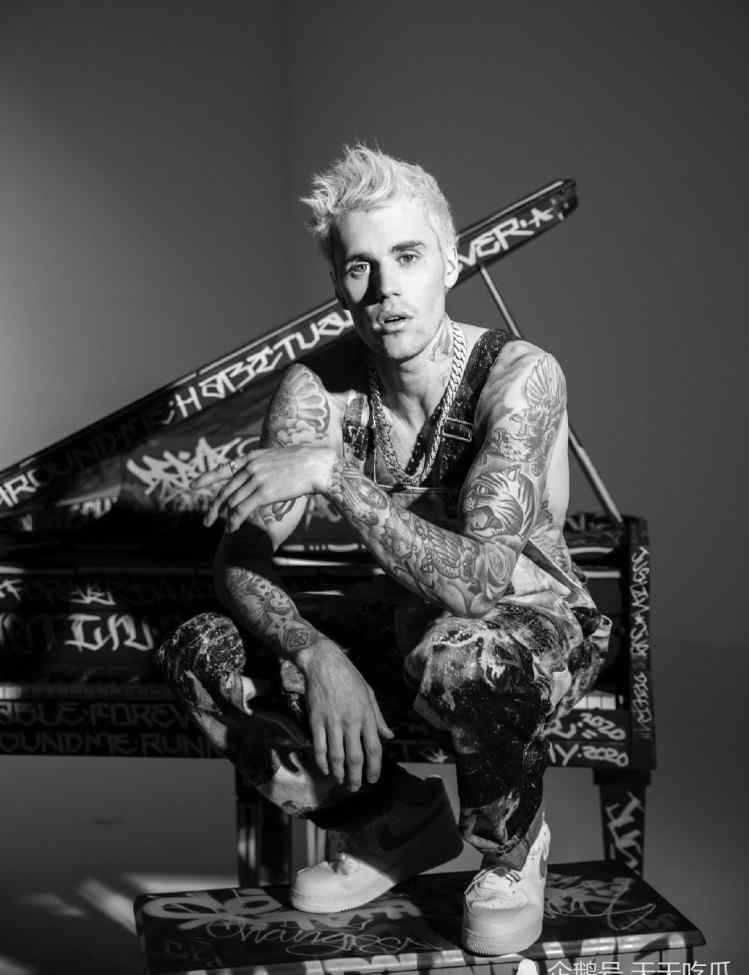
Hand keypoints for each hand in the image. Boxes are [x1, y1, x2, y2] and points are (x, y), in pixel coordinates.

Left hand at [194, 446, 335, 531]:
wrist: (316, 465)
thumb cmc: (303, 463)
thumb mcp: (277, 459)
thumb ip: (263, 467)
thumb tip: (259, 477)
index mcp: (251, 458)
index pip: (223, 469)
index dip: (207, 478)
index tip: (193, 485)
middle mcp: (250, 467)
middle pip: (225, 490)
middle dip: (214, 507)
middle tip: (206, 521)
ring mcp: (256, 479)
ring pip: (232, 502)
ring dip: (225, 518)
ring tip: (224, 529)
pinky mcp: (264, 492)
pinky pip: (242, 509)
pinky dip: (234, 521)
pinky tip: (232, 529)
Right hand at [298, 641, 393, 790]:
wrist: (324, 663)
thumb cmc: (349, 677)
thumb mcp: (369, 694)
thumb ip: (379, 718)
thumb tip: (389, 735)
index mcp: (367, 715)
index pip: (374, 749)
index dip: (374, 769)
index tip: (372, 780)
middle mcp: (351, 721)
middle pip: (355, 758)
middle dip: (356, 777)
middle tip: (355, 788)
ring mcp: (333, 722)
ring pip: (336, 757)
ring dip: (339, 773)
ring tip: (341, 781)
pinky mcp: (316, 720)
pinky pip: (319, 747)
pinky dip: (322, 762)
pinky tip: (324, 769)